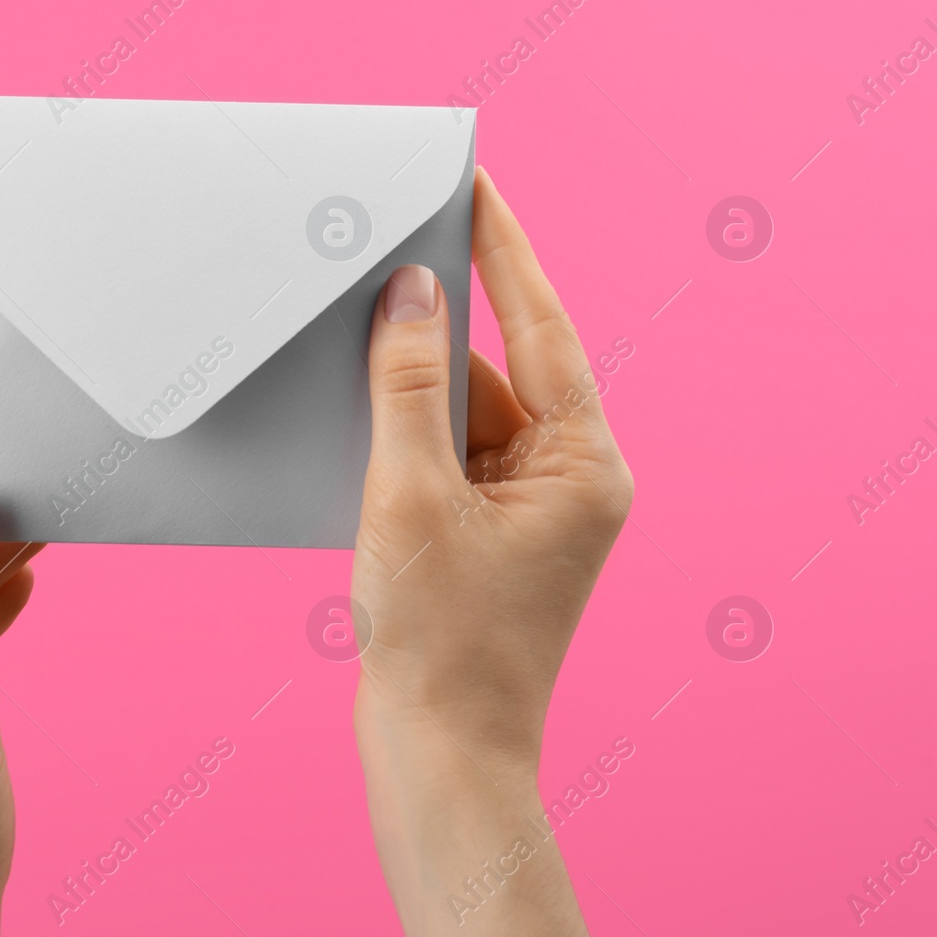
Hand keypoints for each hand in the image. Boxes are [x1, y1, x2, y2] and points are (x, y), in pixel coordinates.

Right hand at [351, 168, 630, 936]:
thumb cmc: (440, 640)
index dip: (504, 252)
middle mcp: (569, 479)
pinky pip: (448, 453)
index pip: (542, 328)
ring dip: (412, 382)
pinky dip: (404, 431)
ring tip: (353, 335)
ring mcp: (529, 509)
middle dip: (441, 319)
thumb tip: (410, 293)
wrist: (437, 752)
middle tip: (392, 244)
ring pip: (468, 411)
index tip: (476, 184)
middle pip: (503, 366)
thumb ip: (409, 386)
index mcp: (583, 465)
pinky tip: (354, 411)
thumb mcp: (413, 494)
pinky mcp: (488, 533)